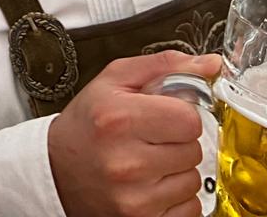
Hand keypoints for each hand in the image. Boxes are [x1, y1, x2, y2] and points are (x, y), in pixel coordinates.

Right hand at [47, 51, 219, 216]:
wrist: (56, 171)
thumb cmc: (86, 125)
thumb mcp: (114, 81)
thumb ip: (164, 67)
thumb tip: (210, 64)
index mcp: (119, 119)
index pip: (189, 119)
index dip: (181, 114)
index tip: (164, 115)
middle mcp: (126, 162)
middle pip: (194, 150)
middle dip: (177, 142)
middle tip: (150, 138)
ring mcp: (135, 197)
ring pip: (194, 180)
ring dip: (178, 170)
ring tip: (147, 162)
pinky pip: (191, 208)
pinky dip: (176, 197)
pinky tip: (151, 184)